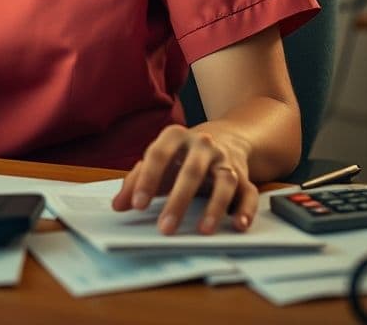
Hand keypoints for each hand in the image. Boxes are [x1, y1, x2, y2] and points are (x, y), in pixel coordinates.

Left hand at [111, 126, 258, 234]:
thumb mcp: (158, 162)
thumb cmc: (181, 156)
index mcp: (175, 136)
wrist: (224, 138)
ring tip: (203, 231)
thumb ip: (136, 181)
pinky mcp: (244, 176)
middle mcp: (203, 144)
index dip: (147, 179)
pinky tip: (238, 225)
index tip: (137, 206)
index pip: (159, 154)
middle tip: (165, 228)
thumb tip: (118, 205)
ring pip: (224, 181)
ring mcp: (224, 159)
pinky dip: (245, 210)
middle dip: (178, 201)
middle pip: (191, 171)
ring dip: (215, 206)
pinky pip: (248, 192)